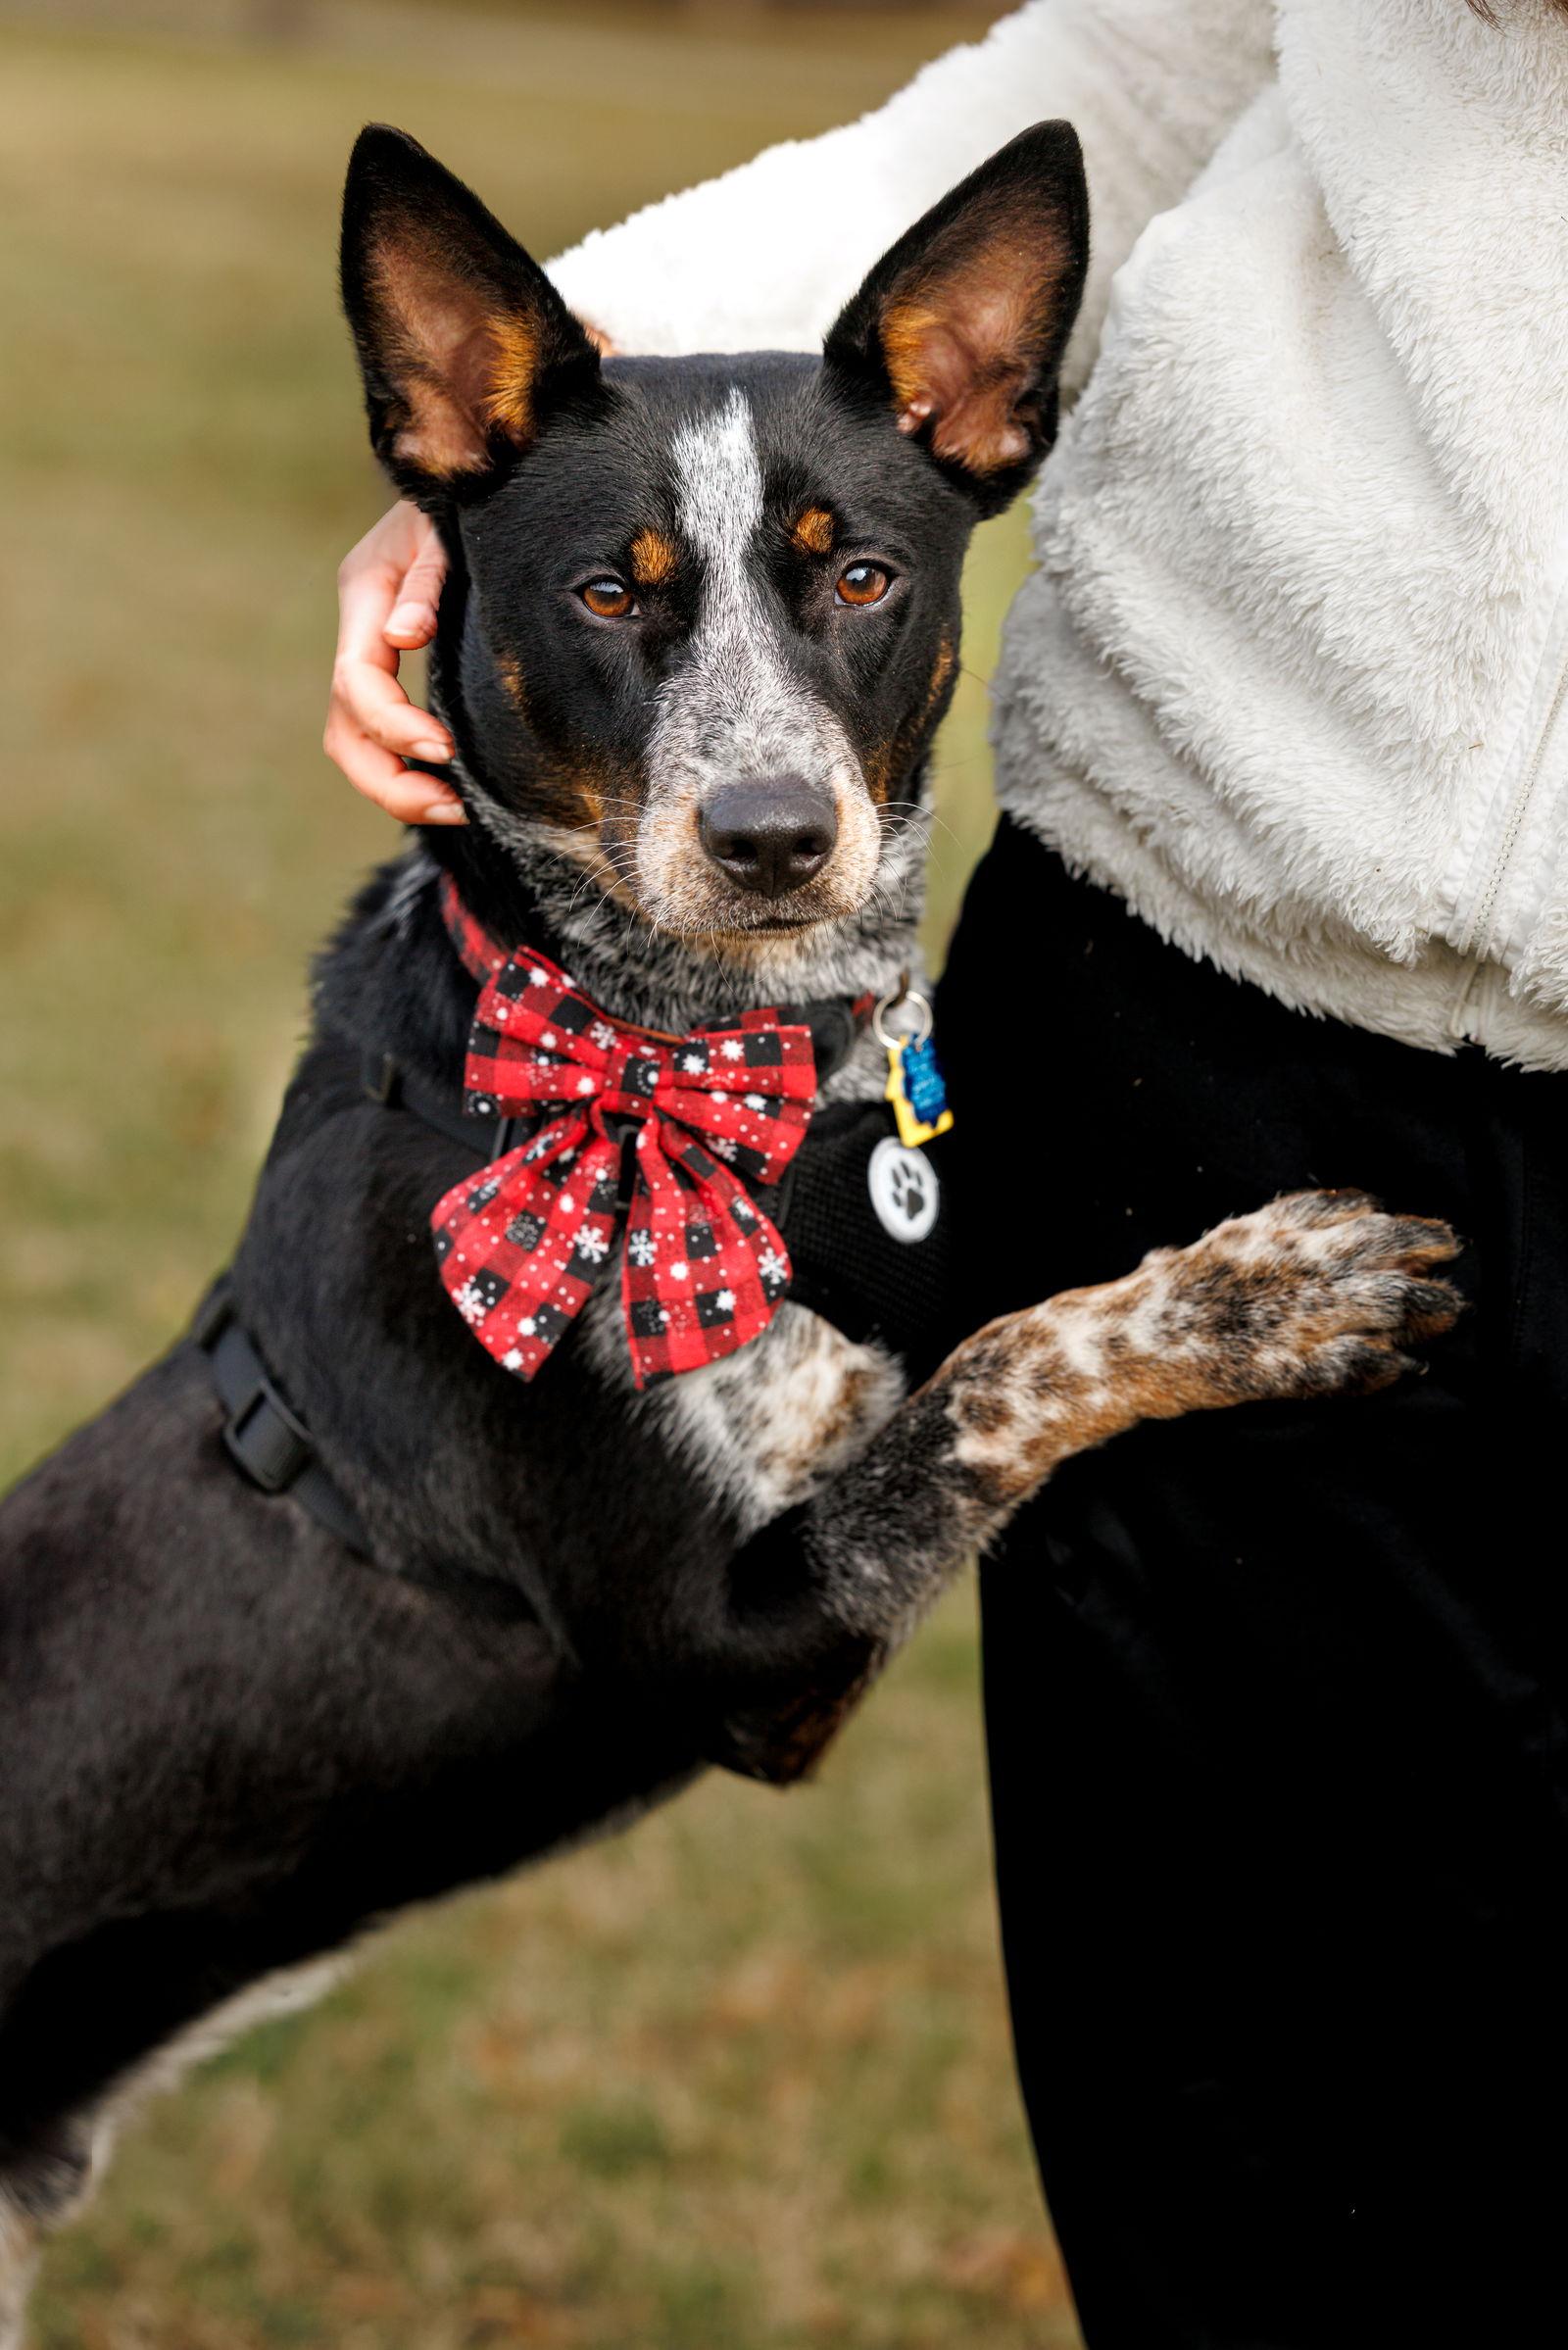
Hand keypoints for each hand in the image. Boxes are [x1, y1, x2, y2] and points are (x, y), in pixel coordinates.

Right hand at [324, 502, 462, 823]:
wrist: (474, 474)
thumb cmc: (467, 497)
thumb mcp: (446, 526)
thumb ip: (427, 579)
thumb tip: (405, 636)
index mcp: (365, 593)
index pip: (356, 681)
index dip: (393, 726)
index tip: (444, 750)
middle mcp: (361, 628)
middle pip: (344, 728)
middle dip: (387, 778)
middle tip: (448, 804)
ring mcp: (374, 650)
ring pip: (357, 740)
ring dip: (396, 785)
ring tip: (453, 807)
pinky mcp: (398, 667)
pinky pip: (385, 733)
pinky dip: (409, 768)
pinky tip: (449, 788)